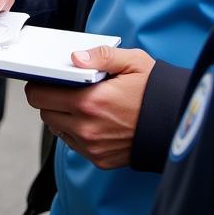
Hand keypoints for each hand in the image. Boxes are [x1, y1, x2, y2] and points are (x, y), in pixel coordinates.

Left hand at [25, 46, 154, 168]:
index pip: (40, 95)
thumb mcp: (132, 62)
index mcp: (90, 102)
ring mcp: (92, 147)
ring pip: (56, 129)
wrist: (175, 124)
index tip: (43, 78)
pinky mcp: (99, 159)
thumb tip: (74, 57)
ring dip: (60, 115)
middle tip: (61, 87)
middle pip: (44, 112)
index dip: (38, 84)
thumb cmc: (153, 91)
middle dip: (48, 98)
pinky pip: (73, 143)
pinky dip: (74, 130)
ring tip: (78, 102)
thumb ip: (101, 55)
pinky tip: (90, 118)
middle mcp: (87, 128)